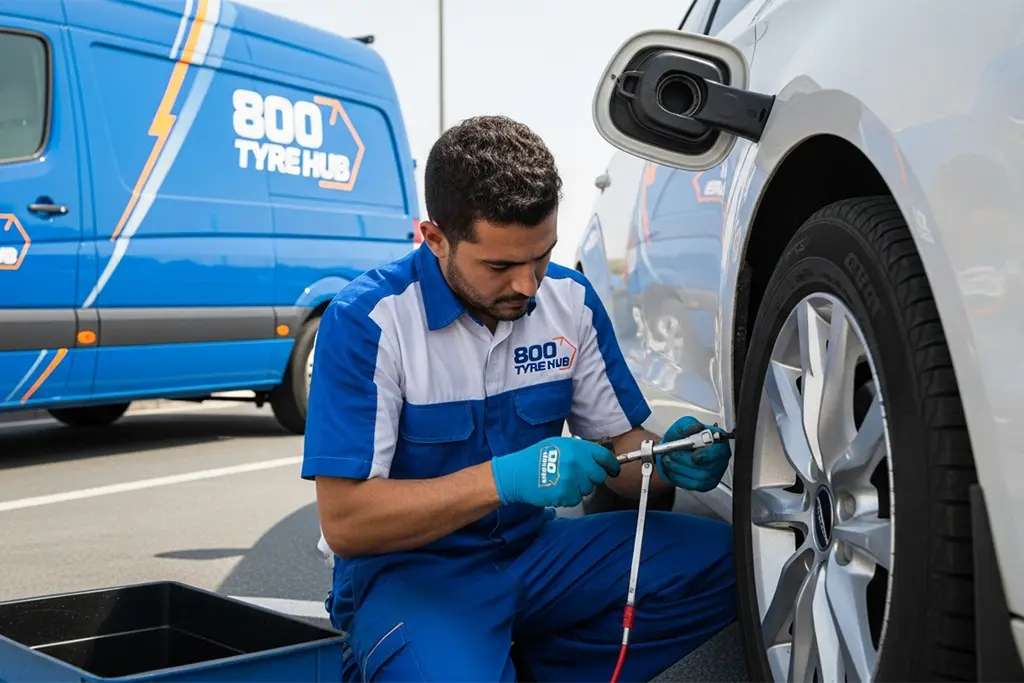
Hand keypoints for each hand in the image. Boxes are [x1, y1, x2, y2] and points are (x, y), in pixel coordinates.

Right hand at [491, 437, 620, 507]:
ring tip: (561, 481)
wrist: (516, 474)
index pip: (605, 456)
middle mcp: (576, 461)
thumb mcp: (558, 445)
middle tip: (576, 478)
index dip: (612, 466)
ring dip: (578, 488)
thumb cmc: (534, 459)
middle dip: (591, 478)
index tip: (613, 471)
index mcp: (576, 447)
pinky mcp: (566, 493)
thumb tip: (599, 458)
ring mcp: (572, 478)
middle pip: (598, 476)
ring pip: (588, 489)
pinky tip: (556, 489)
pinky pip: (576, 499)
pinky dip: (568, 497)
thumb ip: (579, 450)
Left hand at [657, 416, 731, 491]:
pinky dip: (678, 476)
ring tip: (669, 459)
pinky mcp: (705, 484)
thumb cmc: (680, 439)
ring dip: (679, 468)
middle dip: (686, 460)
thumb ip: (688, 424)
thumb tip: (696, 427)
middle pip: (709, 467)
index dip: (708, 455)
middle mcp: (719, 458)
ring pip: (699, 476)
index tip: (695, 455)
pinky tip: (673, 469)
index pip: (721, 451)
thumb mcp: (681, 426)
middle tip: (672, 453)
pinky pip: (692, 485)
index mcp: (718, 441)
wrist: (670, 451)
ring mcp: (714, 473)